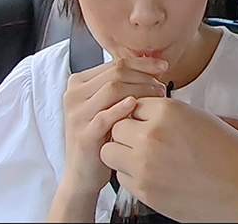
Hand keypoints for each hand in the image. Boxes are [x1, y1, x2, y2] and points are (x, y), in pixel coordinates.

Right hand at [61, 57, 167, 194]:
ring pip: (112, 89)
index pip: (115, 63)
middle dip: (144, 76)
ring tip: (158, 96)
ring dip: (140, 89)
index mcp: (79, 83)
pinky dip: (121, 108)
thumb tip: (155, 68)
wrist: (83, 174)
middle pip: (115, 73)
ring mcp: (76, 114)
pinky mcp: (82, 134)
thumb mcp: (109, 106)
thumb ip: (123, 85)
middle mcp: (74, 95)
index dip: (143, 63)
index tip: (163, 67)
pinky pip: (104, 117)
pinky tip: (136, 105)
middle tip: (162, 86)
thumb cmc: (103, 136)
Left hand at [101, 98, 237, 221]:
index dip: (143, 112)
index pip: (134, 102)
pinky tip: (151, 174)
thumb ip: (181, 115)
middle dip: (129, 130)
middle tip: (145, 138)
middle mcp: (152, 135)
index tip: (150, 119)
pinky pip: (121, 177)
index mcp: (171, 111)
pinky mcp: (145, 192)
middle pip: (117, 124)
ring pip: (109, 151)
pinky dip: (130, 174)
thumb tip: (167, 116)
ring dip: (123, 152)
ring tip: (144, 156)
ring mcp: (145, 165)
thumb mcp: (212, 119)